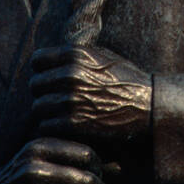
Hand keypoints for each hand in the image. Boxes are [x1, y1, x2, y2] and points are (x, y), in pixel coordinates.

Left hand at [29, 44, 152, 144]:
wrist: (148, 105)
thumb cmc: (126, 79)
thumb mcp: (102, 56)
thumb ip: (75, 55)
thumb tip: (51, 58)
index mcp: (75, 54)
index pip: (37, 60)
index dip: (42, 71)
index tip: (50, 80)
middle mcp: (70, 74)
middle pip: (34, 85)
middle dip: (43, 93)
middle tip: (56, 100)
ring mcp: (70, 99)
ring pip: (37, 107)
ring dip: (47, 113)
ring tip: (60, 115)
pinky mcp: (74, 123)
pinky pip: (46, 126)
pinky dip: (53, 129)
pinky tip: (65, 128)